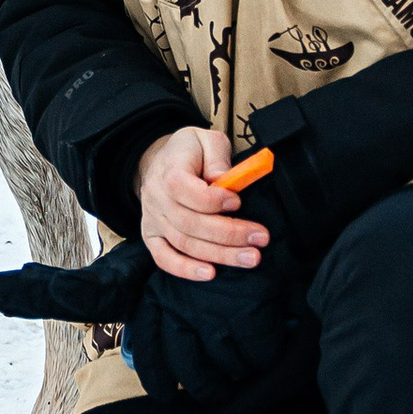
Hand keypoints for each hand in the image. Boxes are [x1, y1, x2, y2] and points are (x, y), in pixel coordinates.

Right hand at [136, 126, 267, 282]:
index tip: (238, 201)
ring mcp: (153, 219)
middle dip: (229, 234)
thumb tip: (224, 179)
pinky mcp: (152, 236)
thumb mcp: (206, 139)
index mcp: (170, 171)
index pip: (186, 190)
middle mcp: (157, 198)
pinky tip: (210, 274)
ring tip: (250, 257)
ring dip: (219, 255)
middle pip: (191, 223)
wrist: (160, 160)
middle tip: (260, 238)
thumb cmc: (190, 152)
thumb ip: (217, 156)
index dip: (213, 200)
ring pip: (185, 244)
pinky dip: (185, 269)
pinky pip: (163, 258)